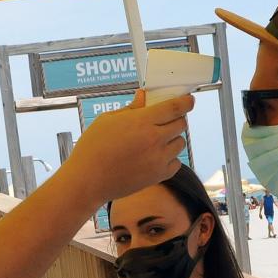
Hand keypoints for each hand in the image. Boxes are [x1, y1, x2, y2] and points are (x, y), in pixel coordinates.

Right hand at [60, 90, 192, 204]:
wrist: (88, 180)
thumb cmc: (93, 147)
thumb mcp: (107, 120)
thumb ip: (131, 108)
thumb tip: (144, 96)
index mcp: (142, 121)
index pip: (175, 107)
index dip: (186, 102)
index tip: (189, 100)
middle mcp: (154, 139)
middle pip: (181, 124)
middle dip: (176, 119)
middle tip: (166, 120)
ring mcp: (158, 159)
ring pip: (180, 143)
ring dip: (172, 139)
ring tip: (157, 140)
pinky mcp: (158, 176)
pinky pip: (176, 163)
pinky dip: (170, 159)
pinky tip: (156, 157)